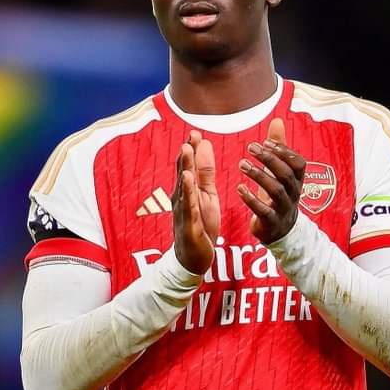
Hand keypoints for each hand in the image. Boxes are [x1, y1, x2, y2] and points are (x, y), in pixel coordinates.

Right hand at [172, 130, 220, 273]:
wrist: (193, 258)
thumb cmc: (200, 225)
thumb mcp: (207, 195)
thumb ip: (205, 172)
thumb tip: (205, 146)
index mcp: (188, 190)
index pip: (188, 166)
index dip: (192, 149)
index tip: (196, 131)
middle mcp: (182, 198)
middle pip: (183, 171)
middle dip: (187, 153)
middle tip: (191, 134)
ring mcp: (183, 211)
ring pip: (184, 186)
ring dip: (184, 167)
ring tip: (187, 149)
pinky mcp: (188, 224)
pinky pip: (188, 205)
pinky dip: (187, 192)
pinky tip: (188, 180)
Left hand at [237, 118, 304, 243]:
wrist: (280, 230)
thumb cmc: (278, 196)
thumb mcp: (280, 171)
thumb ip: (279, 147)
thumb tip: (278, 120)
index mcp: (296, 180)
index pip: (298, 163)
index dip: (284, 152)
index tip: (266, 141)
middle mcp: (293, 193)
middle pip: (286, 174)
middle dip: (269, 160)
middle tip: (251, 148)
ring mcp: (283, 208)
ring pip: (276, 190)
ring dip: (259, 175)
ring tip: (242, 165)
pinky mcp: (271, 222)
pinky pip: (264, 210)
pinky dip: (251, 199)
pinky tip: (239, 188)